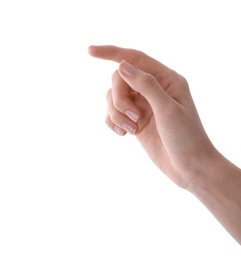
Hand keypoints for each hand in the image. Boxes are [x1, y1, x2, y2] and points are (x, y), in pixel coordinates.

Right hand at [88, 45, 215, 188]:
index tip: (89, 51)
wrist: (189, 166)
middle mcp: (153, 89)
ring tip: (131, 129)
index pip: (135, 58)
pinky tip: (124, 134)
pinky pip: (113, 114)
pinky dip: (113, 122)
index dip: (111, 53)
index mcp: (166, 80)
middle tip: (133, 117)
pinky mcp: (135, 120)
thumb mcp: (168, 109)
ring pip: (114, 98)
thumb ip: (146, 85)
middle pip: (120, 79)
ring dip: (116, 113)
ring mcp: (143, 105)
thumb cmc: (186, 137)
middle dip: (119, 98)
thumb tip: (122, 65)